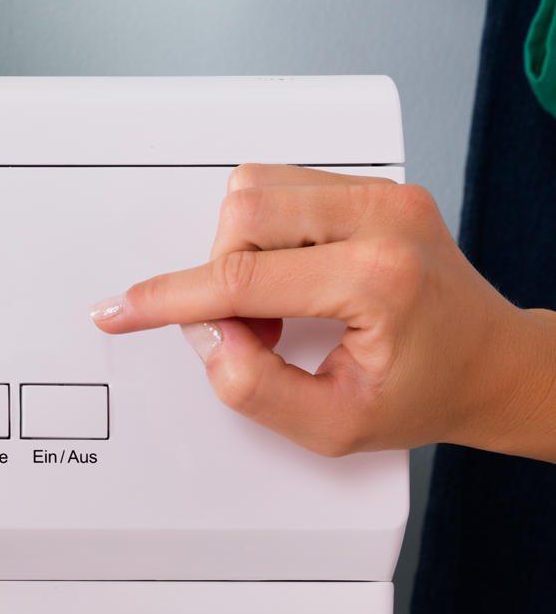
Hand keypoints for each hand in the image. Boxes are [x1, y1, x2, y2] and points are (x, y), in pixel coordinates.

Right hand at [91, 164, 555, 461]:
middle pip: (241, 214)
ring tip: (276, 304)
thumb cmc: (426, 391)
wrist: (491, 364)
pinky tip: (290, 278)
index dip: (167, 299)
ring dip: (240, 251)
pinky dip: (264, 235)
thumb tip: (211, 340)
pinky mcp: (375, 188)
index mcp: (377, 279)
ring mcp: (383, 195)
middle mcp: (384, 219)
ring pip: (255, 189)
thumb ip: (256, 390)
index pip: (241, 277)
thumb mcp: (334, 426)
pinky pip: (281, 187)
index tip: (122, 309)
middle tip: (254, 330)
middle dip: (218, 276)